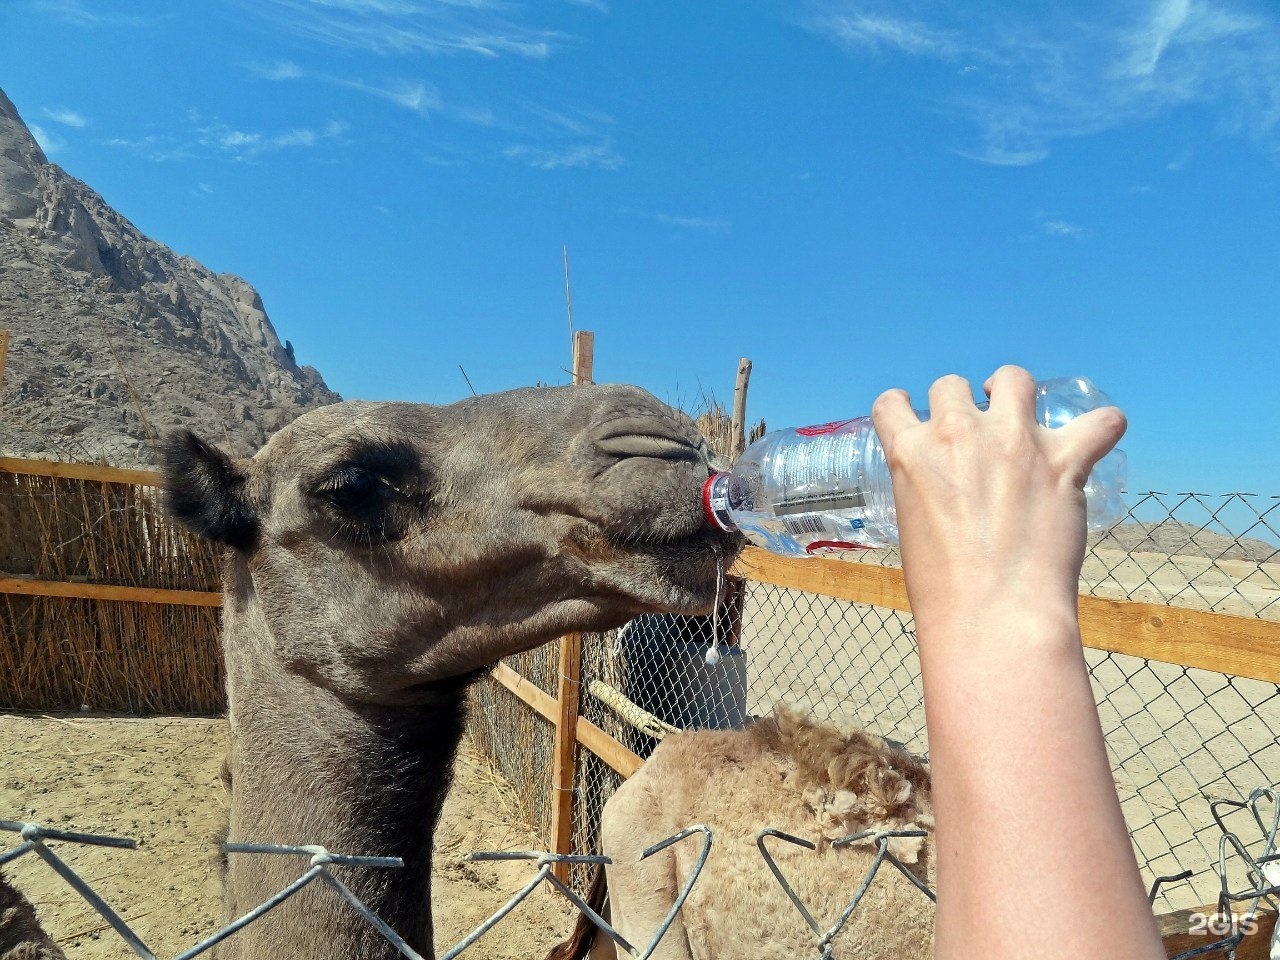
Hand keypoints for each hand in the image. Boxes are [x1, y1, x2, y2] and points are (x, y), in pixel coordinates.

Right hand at [870, 365, 1125, 638]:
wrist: (993, 613)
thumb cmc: (944, 588)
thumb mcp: (911, 526)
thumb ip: (926, 490)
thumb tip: (950, 491)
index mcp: (911, 452)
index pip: (891, 404)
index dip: (901, 407)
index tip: (912, 416)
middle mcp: (957, 432)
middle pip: (950, 385)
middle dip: (959, 402)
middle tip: (971, 430)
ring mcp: (1013, 440)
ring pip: (1014, 379)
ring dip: (1013, 392)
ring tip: (1020, 414)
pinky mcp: (1063, 460)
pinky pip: (1101, 422)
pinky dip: (1103, 427)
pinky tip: (1098, 435)